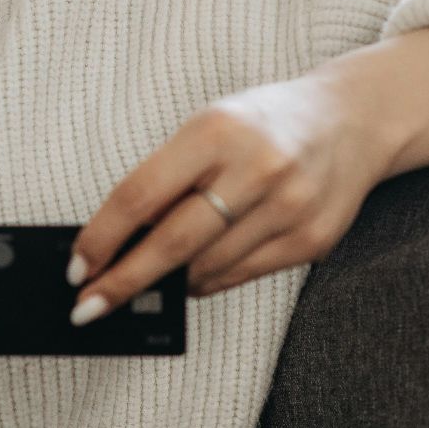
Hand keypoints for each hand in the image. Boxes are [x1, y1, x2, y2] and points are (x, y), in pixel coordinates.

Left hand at [65, 69, 396, 324]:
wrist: (353, 120)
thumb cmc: (265, 123)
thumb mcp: (211, 125)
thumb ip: (168, 177)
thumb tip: (117, 242)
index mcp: (217, 130)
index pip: (141, 195)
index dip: (101, 238)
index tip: (76, 267)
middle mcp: (257, 168)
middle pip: (171, 243)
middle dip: (123, 282)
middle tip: (87, 306)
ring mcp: (289, 207)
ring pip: (206, 268)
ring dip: (168, 283)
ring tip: (149, 282)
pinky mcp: (311, 240)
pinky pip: (240, 276)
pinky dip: (207, 280)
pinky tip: (194, 275)